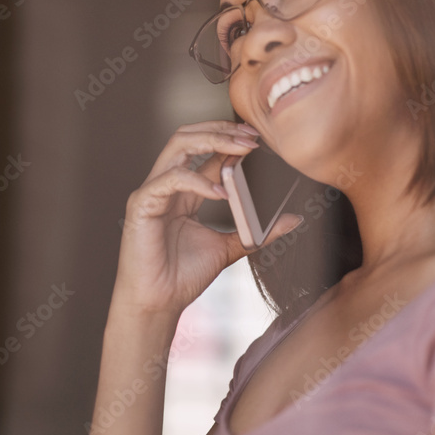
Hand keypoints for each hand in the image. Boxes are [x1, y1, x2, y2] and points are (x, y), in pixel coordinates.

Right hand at [110, 120, 302, 317]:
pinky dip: (197, 181)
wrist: (159, 305)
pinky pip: (170, 180)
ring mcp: (152, 192)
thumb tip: (293, 219)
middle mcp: (166, 185)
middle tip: (251, 136)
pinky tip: (221, 193)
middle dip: (220, 130)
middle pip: (188, 136)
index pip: (204, 149)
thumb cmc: (184, 276)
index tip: (258, 138)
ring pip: (177, 146)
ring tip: (240, 149)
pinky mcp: (141, 205)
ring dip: (211, 140)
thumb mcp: (230, 247)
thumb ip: (257, 231)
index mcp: (184, 191)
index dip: (230, 138)